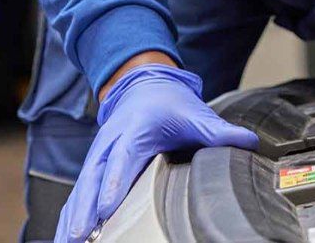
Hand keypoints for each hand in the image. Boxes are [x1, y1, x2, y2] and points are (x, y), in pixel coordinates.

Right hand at [55, 63, 258, 242]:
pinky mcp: (92, 169)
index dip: (114, 183)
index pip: (123, 159)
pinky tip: (65, 238)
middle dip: (86, 209)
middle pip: (94, 179)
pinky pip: (77, 194)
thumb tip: (249, 142)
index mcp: (134, 130)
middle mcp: (110, 144)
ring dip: (72, 217)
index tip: (107, 208)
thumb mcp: (195, 113)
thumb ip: (218, 131)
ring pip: (81, 190)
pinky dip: (69, 215)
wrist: (143, 86)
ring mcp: (97, 157)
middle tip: (80, 236)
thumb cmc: (168, 103)